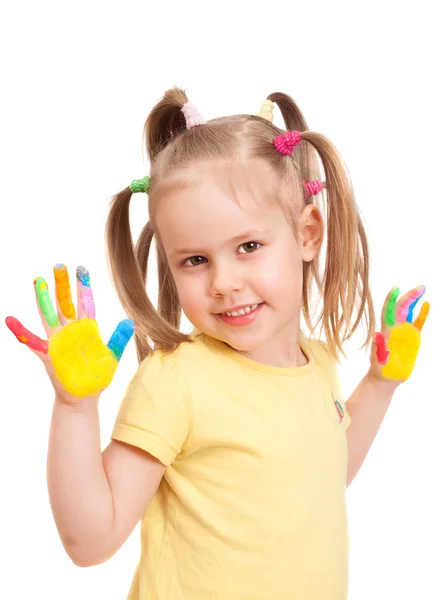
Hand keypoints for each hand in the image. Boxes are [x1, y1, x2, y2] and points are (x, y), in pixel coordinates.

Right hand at [5, 264, 134, 402]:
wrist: (83, 398)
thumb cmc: (97, 377)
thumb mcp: (111, 357)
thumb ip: (119, 339)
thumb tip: (131, 322)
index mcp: (86, 329)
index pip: (85, 303)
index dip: (83, 287)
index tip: (82, 269)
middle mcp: (70, 331)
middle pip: (64, 303)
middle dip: (62, 284)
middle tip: (59, 264)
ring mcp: (57, 341)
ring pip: (48, 314)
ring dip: (42, 298)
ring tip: (37, 280)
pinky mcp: (47, 354)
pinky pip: (31, 340)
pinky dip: (21, 331)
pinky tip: (10, 319)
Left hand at [369, 285, 429, 382]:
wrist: (386, 377)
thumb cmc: (379, 369)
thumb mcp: (377, 360)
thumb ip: (378, 348)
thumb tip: (376, 334)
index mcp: (386, 330)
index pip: (387, 311)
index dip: (391, 300)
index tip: (396, 288)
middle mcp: (394, 327)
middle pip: (401, 307)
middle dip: (409, 296)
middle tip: (420, 287)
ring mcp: (404, 331)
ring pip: (409, 311)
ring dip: (414, 299)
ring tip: (422, 288)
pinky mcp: (413, 337)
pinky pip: (419, 322)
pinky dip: (423, 313)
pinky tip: (427, 304)